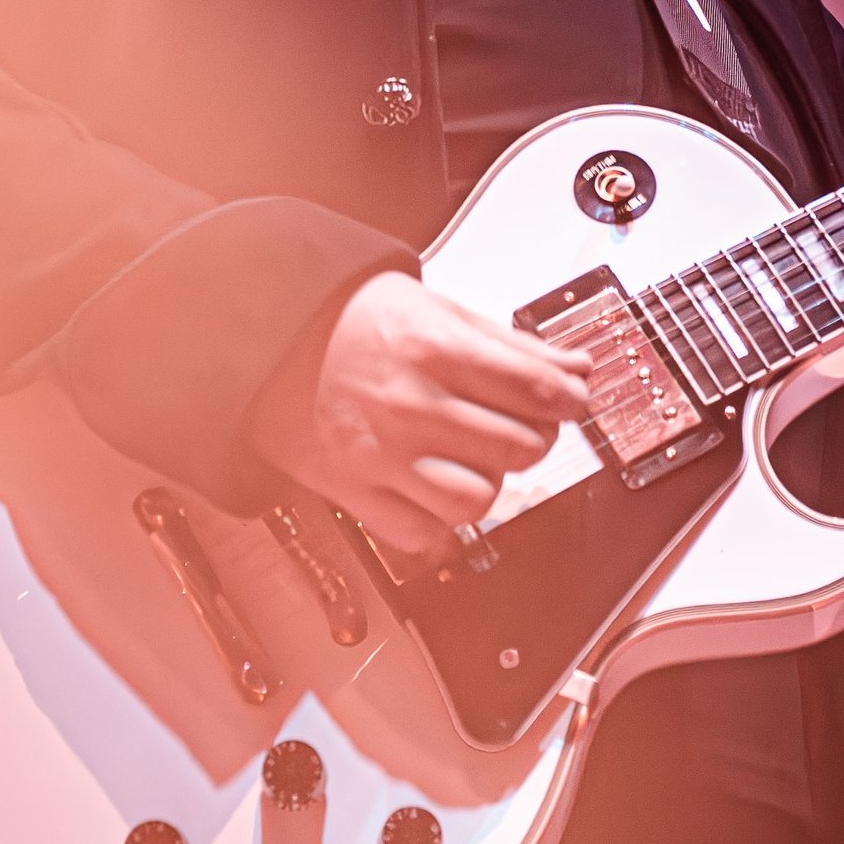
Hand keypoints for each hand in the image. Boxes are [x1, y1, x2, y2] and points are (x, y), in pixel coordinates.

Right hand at [248, 273, 591, 566]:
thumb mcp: (437, 309)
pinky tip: (435, 484)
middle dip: (536, 436)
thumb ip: (512, 345)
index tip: (571, 400)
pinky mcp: (354, 491)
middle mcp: (409, 405)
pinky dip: (439, 518)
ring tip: (476, 457)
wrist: (268, 339)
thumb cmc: (353, 321)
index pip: (535, 389)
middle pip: (519, 447)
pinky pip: (422, 533)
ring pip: (479, 499)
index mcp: (433, 349)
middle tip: (522, 423)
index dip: (570, 399)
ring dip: (490, 480)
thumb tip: (575, 370)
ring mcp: (380, 454)